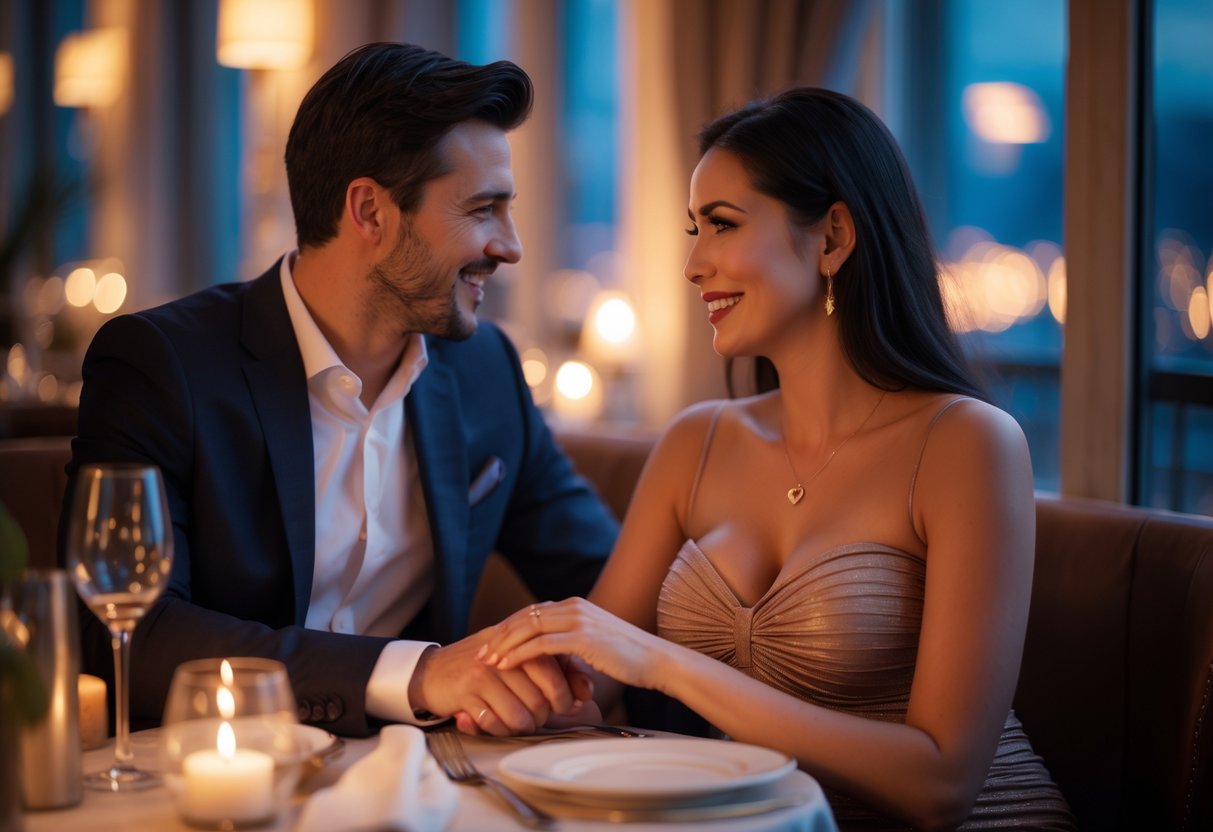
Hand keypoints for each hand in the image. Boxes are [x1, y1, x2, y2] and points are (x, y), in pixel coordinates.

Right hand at [408, 630, 585, 736]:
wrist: (432, 670)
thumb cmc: (482, 667)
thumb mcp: (516, 658)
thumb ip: (551, 668)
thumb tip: (586, 691)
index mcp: (518, 644)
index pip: (552, 672)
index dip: (563, 695)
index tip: (565, 706)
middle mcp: (503, 657)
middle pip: (539, 700)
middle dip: (543, 716)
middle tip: (537, 717)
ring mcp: (484, 675)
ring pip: (520, 716)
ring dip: (522, 727)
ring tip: (517, 722)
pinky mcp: (466, 694)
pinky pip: (495, 724)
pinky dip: (499, 730)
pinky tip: (496, 724)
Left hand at [479, 599, 667, 690]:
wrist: (656, 661)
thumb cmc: (628, 658)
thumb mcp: (594, 644)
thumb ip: (571, 644)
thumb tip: (551, 656)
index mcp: (575, 605)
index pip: (531, 612)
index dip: (508, 627)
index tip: (490, 643)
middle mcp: (574, 606)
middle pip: (524, 617)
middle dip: (499, 635)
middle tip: (479, 652)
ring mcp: (578, 620)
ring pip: (528, 628)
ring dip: (503, 645)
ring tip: (486, 660)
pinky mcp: (582, 637)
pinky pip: (541, 645)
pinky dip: (519, 655)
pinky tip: (505, 666)